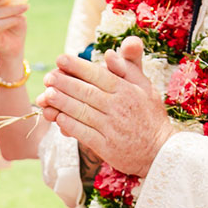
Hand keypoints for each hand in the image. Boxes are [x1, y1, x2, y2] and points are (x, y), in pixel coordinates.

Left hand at [39, 38, 177, 176]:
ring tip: (47, 95)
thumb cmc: (151, 117)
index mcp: (127, 91)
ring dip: (62, 103)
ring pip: (81, 111)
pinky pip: (83, 133)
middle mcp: (119, 108)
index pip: (98, 75)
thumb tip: (109, 54)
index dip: (78, 66)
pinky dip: (69, 124)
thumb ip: (128, 69)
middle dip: (64, 83)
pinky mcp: (106, 147)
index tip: (60, 59)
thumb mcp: (146, 88)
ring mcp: (112, 128)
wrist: (161, 153)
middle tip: (48, 77)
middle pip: (86, 92)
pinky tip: (58, 117)